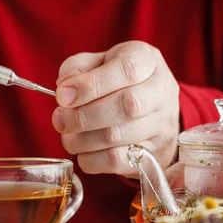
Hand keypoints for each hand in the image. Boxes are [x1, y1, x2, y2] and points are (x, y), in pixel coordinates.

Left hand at [52, 41, 179, 176]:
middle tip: (60, 120)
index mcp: (147, 60)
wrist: (148, 109)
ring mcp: (162, 125)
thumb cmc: (115, 80)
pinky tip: (83, 150)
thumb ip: (76, 69)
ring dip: (83, 139)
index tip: (62, 96)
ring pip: (119, 137)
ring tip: (68, 135)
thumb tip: (65, 91)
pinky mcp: (154, 154)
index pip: (126, 70)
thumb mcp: (96, 63)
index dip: (90, 85)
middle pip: (127, 106)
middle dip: (84, 116)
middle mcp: (162, 91)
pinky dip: (91, 159)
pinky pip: (117, 162)